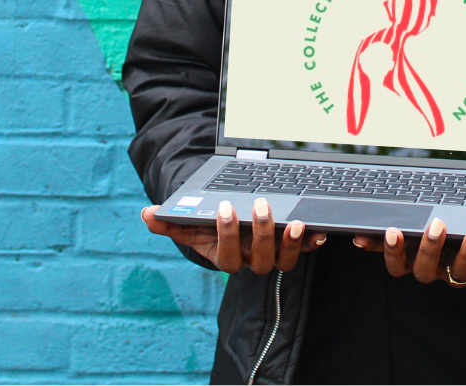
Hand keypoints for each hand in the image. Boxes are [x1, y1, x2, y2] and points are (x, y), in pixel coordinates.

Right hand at [141, 199, 325, 273]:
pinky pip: (303, 249)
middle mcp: (251, 261)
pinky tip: (318, 230)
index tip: (224, 208)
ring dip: (290, 243)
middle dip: (260, 233)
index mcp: (226, 257)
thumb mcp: (189, 222)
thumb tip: (147, 216)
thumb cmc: (208, 223)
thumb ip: (169, 221)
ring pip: (284, 261)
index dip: (227, 236)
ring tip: (293, 222)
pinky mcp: (291, 246)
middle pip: (260, 260)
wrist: (230, 223)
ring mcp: (273, 255)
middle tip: (260, 205)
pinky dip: (311, 241)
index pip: (228, 257)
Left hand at [352, 218, 465, 286]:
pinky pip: (383, 252)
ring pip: (402, 267)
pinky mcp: (399, 251)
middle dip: (433, 247)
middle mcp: (438, 270)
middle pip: (430, 269)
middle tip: (438, 224)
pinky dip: (371, 245)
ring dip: (395, 251)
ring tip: (395, 231)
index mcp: (463, 269)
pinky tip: (360, 236)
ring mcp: (416, 262)